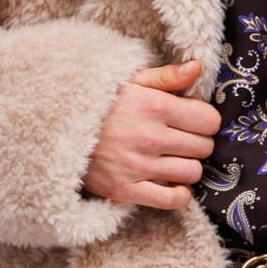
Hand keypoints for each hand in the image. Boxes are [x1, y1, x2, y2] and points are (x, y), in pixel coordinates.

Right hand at [83, 60, 221, 210]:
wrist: (58, 129)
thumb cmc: (99, 104)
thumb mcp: (131, 81)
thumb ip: (166, 76)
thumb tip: (198, 67)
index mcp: (154, 106)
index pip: (209, 121)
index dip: (205, 121)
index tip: (194, 122)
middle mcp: (150, 137)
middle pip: (203, 147)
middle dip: (197, 143)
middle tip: (181, 140)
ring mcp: (138, 166)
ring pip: (192, 173)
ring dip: (187, 167)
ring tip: (172, 159)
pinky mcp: (126, 190)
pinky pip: (173, 200)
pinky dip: (179, 195)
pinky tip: (171, 184)